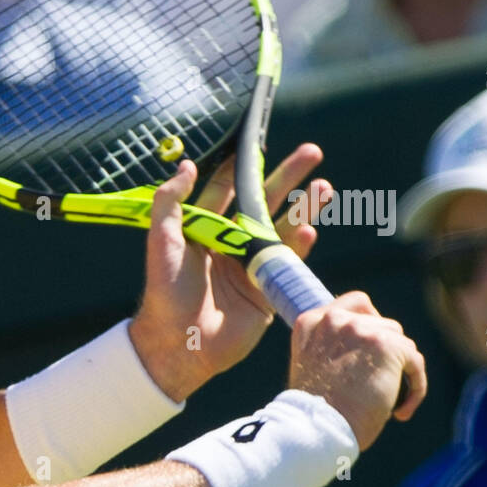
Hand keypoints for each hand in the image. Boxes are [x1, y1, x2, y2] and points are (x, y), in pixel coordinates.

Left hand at [128, 144, 331, 401]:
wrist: (178, 344)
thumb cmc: (164, 292)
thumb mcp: (162, 242)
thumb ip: (170, 203)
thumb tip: (187, 164)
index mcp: (204, 230)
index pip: (228, 190)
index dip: (244, 168)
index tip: (262, 143)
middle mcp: (230, 244)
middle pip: (264, 202)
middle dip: (288, 178)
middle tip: (313, 152)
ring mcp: (251, 266)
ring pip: (283, 229)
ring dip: (304, 208)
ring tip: (325, 187)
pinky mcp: (267, 290)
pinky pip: (288, 263)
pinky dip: (300, 246)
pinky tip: (311, 230)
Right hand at [288, 292, 426, 450]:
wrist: (318, 427)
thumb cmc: (315, 411)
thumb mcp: (312, 367)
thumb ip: (330, 347)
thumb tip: (366, 351)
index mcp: (310, 322)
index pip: (354, 304)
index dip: (370, 323)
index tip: (371, 348)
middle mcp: (334, 320)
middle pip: (382, 323)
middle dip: (386, 352)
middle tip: (381, 381)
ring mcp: (360, 329)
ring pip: (401, 342)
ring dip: (400, 371)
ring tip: (390, 402)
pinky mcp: (387, 345)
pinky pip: (414, 362)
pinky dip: (415, 388)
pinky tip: (401, 412)